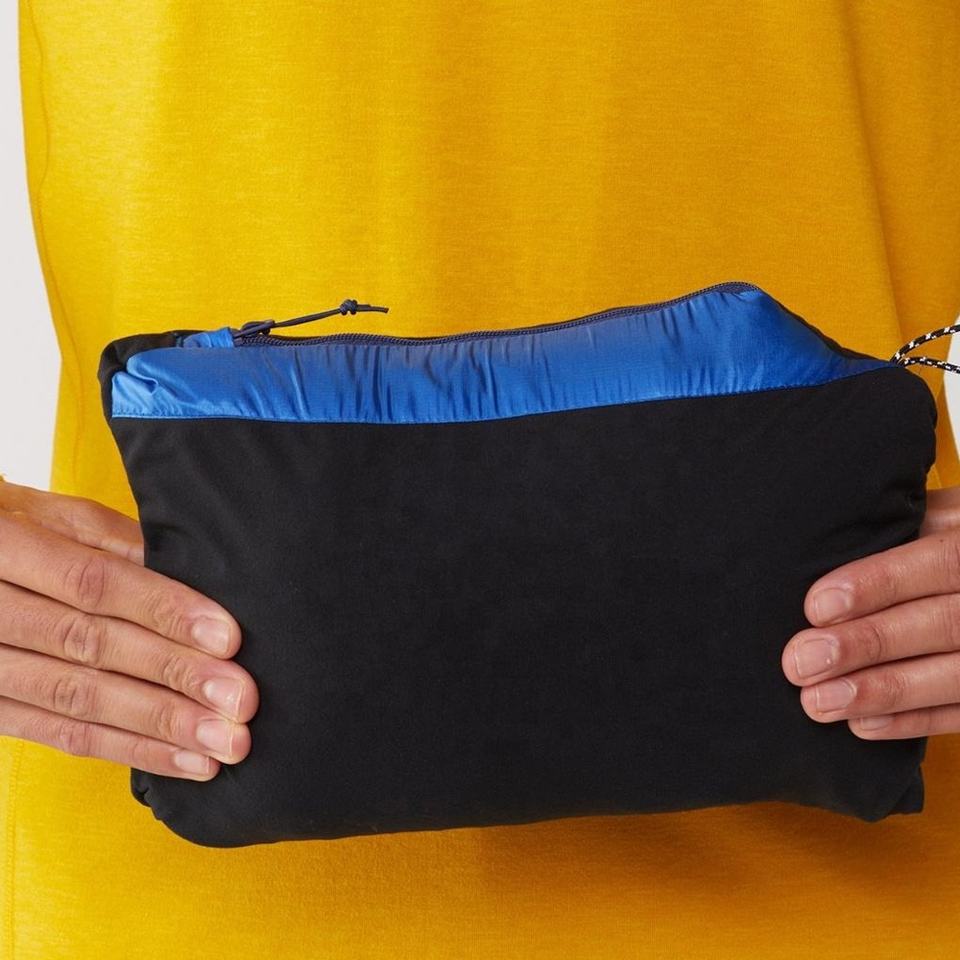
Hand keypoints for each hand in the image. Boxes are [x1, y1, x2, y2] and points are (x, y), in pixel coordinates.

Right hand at [0, 479, 257, 779]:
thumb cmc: (15, 530)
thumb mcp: (55, 517)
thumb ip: (117, 544)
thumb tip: (195, 577)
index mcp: (4, 547)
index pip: (92, 583)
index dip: (161, 609)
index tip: (225, 636)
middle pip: (90, 646)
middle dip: (173, 674)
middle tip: (239, 699)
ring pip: (78, 699)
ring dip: (160, 725)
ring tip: (224, 741)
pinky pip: (62, 735)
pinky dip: (129, 750)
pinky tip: (185, 761)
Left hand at [782, 485, 959, 738]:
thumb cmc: (945, 542)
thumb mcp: (937, 519)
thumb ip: (896, 527)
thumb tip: (818, 545)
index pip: (938, 563)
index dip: (878, 584)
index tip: (816, 606)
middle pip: (943, 624)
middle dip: (866, 645)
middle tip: (801, 661)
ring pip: (955, 677)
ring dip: (881, 693)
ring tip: (818, 702)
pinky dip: (911, 722)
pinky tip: (860, 724)